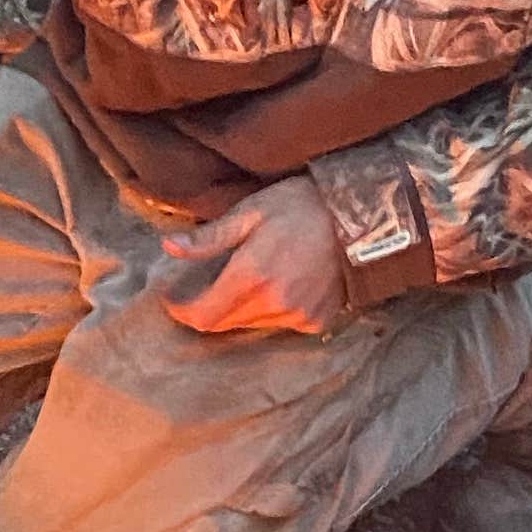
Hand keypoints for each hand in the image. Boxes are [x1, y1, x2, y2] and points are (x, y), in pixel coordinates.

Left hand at [156, 174, 350, 336]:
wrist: (362, 217)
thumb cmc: (302, 206)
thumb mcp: (251, 212)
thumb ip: (209, 237)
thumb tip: (169, 247)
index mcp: (251, 276)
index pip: (203, 315)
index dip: (182, 311)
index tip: (173, 299)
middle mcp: (273, 303)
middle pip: (224, 323)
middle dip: (209, 308)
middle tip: (206, 286)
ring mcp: (298, 316)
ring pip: (252, 325)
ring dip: (241, 309)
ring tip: (248, 280)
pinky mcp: (317, 321)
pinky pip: (281, 324)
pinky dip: (273, 310)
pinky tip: (281, 284)